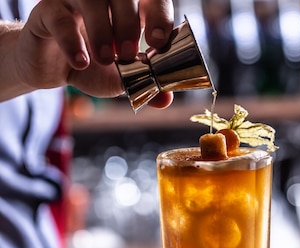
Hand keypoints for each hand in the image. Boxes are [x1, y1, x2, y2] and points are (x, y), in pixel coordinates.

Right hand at [15, 0, 173, 106]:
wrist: (53, 69)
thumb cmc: (93, 65)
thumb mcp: (121, 78)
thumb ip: (144, 85)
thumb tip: (166, 99)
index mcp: (130, 9)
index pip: (152, 0)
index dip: (158, 16)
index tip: (157, 41)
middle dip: (129, 25)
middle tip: (127, 54)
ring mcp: (75, 0)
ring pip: (92, 0)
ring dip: (102, 31)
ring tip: (105, 60)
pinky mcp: (48, 11)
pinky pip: (61, 19)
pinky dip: (73, 42)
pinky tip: (81, 62)